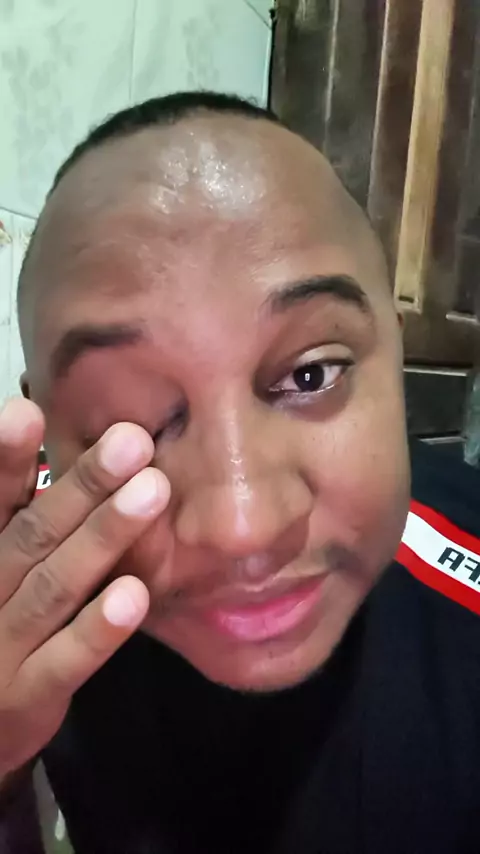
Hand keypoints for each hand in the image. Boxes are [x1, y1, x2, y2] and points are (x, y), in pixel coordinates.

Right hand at [0, 398, 169, 778]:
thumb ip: (21, 515)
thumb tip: (39, 432)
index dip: (4, 460)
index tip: (27, 413)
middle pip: (31, 534)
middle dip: (83, 487)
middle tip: (132, 441)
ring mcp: (1, 647)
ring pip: (53, 587)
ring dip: (102, 538)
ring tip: (151, 492)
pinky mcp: (26, 695)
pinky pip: (65, 660)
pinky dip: (97, 628)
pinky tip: (134, 596)